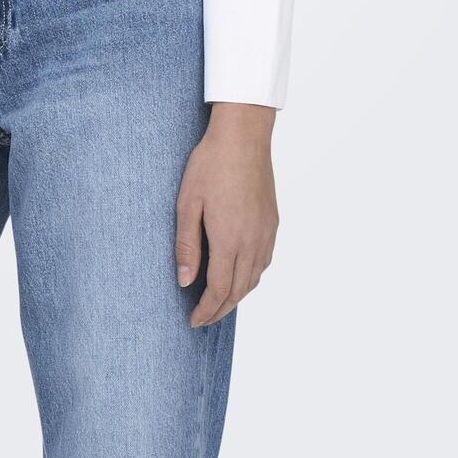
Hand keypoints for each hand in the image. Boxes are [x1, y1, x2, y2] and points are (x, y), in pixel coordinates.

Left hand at [173, 104, 278, 327]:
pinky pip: (264, 261)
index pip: (219, 290)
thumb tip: (184, 281)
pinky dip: (250, 276)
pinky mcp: (272, 222)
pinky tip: (238, 273)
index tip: (193, 320)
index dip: (206, 310)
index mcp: (229, 239)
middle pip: (238, 290)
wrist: (243, 136)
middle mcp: (252, 241)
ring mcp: (266, 232)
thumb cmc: (210, 164)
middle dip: (220, 310)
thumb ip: (186, 245)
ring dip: (236, 295)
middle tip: (203, 318)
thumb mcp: (187, 203)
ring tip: (218, 301)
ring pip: (254, 278)